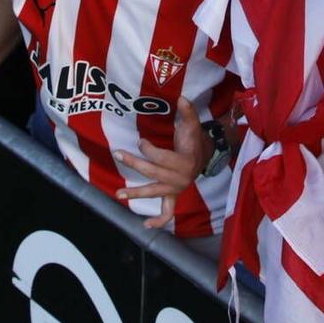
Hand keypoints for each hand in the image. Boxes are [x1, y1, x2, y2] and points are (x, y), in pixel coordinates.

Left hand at [113, 96, 208, 229]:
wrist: (205, 155)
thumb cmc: (194, 139)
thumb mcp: (192, 124)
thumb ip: (187, 112)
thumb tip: (181, 97)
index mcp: (186, 162)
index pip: (161, 158)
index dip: (149, 149)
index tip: (140, 141)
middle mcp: (181, 179)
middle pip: (153, 173)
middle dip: (135, 163)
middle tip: (118, 153)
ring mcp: (177, 190)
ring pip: (154, 193)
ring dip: (136, 193)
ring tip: (118, 194)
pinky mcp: (174, 197)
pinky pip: (168, 212)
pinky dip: (158, 220)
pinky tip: (146, 226)